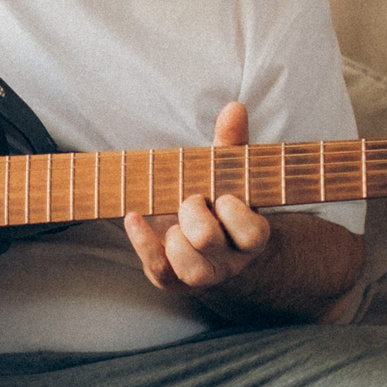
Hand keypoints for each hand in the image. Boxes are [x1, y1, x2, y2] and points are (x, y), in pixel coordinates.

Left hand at [122, 100, 271, 295]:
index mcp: (250, 236)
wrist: (202, 238)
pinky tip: (133, 216)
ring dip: (174, 236)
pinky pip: (159, 269)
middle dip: (193, 216)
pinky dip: (142, 241)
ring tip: (171, 220)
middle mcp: (230, 261)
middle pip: (210, 243)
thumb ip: (231, 143)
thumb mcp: (227, 172)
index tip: (221, 195)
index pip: (252, 234)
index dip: (233, 212)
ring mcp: (202, 275)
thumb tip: (234, 107)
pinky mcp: (172, 279)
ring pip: (191, 269)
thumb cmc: (216, 199)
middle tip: (190, 200)